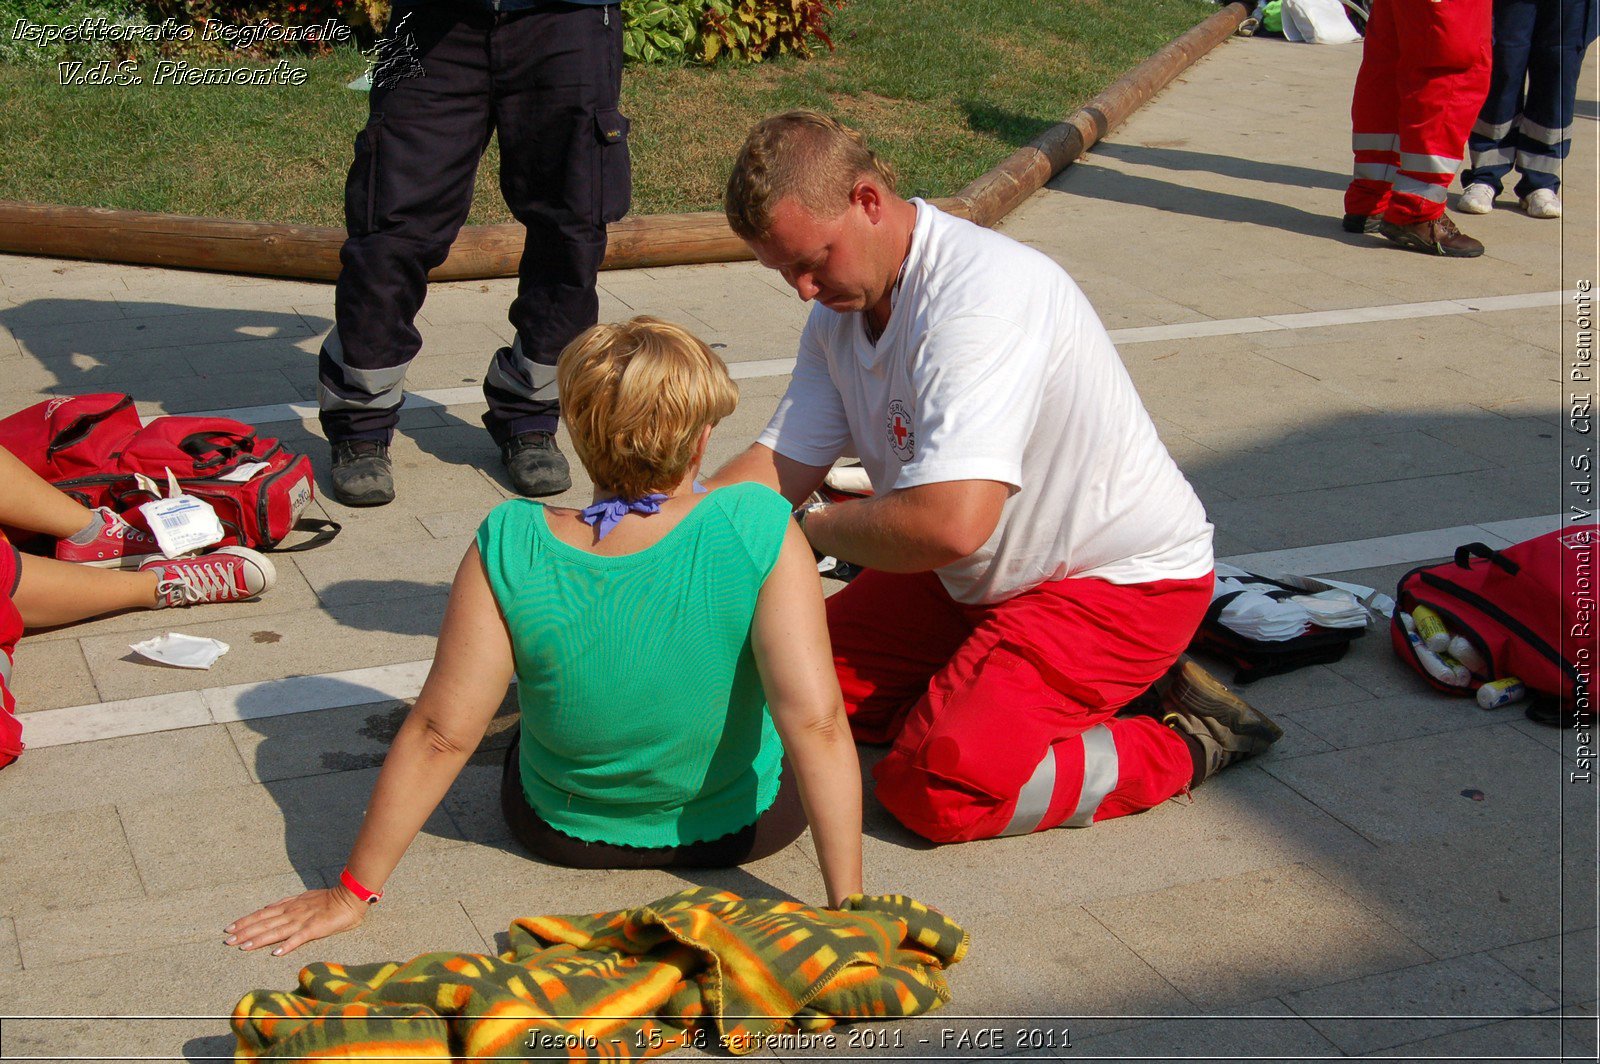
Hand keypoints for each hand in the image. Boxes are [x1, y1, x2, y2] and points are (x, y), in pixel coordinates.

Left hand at [224, 886, 367, 956]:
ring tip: (242, 947)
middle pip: (264, 923)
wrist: (350, 897)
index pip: (262, 914)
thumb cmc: (329, 899)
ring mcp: (302, 921)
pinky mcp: (314, 929)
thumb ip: (289, 904)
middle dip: (244, 932)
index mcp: (289, 905)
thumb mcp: (304, 898)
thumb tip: (271, 907)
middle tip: (227, 941)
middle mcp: (292, 912)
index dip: (245, 921)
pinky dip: (286, 945)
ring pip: (276, 931)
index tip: (230, 928)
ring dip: (258, 939)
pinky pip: (298, 938)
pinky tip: (275, 953)